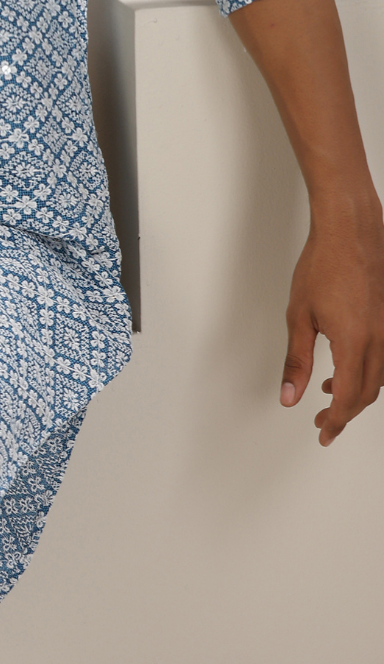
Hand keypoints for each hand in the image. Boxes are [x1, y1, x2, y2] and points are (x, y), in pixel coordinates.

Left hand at [281, 197, 383, 443]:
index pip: (349, 398)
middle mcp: (380, 339)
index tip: (323, 433)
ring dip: (358, 391)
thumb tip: (289, 397)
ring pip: (380, 376)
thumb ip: (297, 361)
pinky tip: (346, 364)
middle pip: (369, 392)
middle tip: (324, 421)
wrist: (350, 230)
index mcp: (355, 342)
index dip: (336, 421)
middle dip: (346, 412)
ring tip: (330, 391)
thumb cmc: (322, 265)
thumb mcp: (299, 316)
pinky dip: (368, 370)